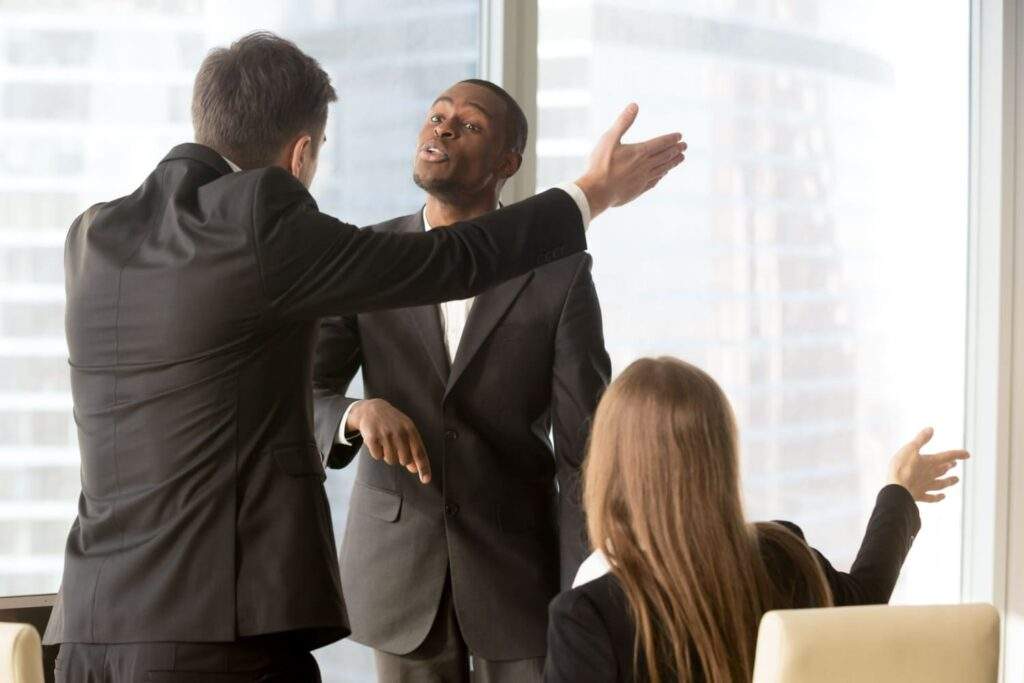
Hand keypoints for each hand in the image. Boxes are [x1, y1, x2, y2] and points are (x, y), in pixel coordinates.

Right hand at [346, 399, 430, 483]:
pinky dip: (377, 452)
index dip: (423, 468)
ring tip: (385, 443)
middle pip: (404, 460)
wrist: (372, 409)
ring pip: (390, 460)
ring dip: (388, 455)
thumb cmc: (393, 423)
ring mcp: (385, 434)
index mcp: (410, 430)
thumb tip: (415, 469)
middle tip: (395, 448)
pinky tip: (376, 441)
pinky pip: (377, 456)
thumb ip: (412, 449)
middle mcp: (399, 432)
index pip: (419, 452)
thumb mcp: (405, 432)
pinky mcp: (372, 437)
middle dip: (400, 459)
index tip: (426, 480)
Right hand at [575, 103, 685, 217]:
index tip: (680, 136)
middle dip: (676, 150)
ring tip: (681, 159)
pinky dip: (661, 175)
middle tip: (685, 146)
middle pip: (665, 156)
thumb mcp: (609, 138)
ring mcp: (642, 179)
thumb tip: (634, 105)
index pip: (661, 143)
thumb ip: (623, 122)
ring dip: (673, 163)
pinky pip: (654, 181)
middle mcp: (645, 165)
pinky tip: (663, 174)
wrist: (597, 192)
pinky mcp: (638, 190)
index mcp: (639, 152)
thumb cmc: (600, 164)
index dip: (671, 139)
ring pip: (663, 169)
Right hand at [887, 427, 969, 501]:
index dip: (958, 454)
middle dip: (949, 466)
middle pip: (943, 470)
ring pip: (941, 483)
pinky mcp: (919, 495)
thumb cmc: (902, 467)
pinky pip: (931, 498)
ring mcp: (926, 486)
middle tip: (955, 464)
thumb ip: (920, 439)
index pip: (947, 456)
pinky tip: (943, 496)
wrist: (897, 488)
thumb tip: (931, 429)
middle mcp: (930, 474)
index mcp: (930, 462)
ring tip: (956, 479)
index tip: (967, 454)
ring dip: (948, 481)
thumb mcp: (910, 448)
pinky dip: (938, 497)